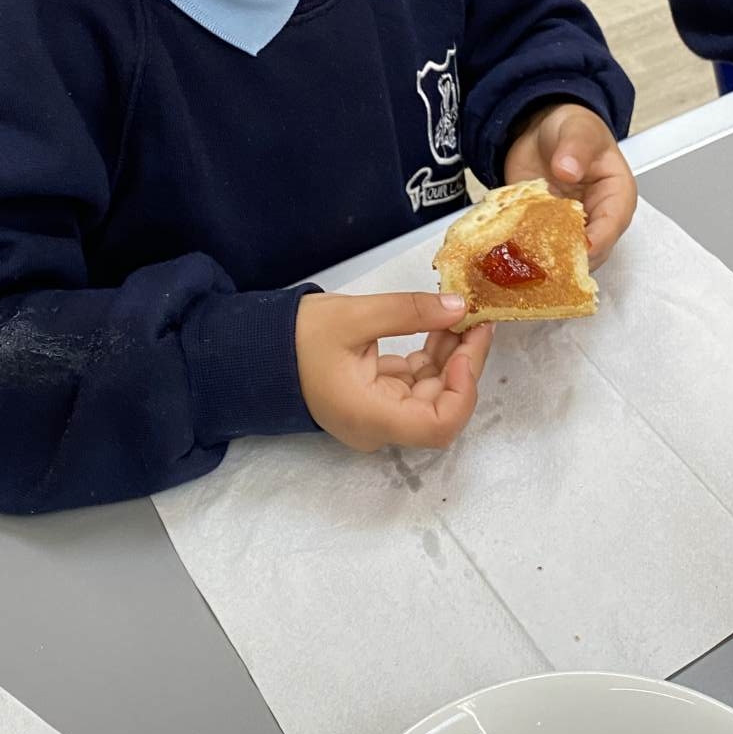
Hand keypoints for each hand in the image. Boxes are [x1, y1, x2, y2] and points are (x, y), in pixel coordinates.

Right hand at [295, 291, 494, 452]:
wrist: (256, 353)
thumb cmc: (297, 338)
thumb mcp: (354, 317)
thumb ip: (410, 312)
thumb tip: (460, 307)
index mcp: (372, 416)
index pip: (440, 425)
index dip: (465, 389)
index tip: (469, 345)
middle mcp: (380, 426)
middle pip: (441, 407)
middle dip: (465, 363)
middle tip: (476, 319)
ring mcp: (379, 415)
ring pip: (432, 393)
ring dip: (451, 357)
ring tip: (460, 315)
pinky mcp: (377, 399)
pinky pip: (415, 384)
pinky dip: (432, 357)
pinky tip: (439, 325)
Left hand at [503, 102, 636, 267]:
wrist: (541, 130)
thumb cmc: (573, 130)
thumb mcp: (578, 130)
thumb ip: (576, 147)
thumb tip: (568, 169)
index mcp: (616, 197)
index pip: (612, 226)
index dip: (596, 242)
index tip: (578, 249)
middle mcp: (595, 220)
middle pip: (589, 252)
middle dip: (568, 258)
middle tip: (544, 258)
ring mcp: (569, 229)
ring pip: (562, 257)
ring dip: (544, 259)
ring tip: (524, 256)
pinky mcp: (543, 232)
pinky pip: (536, 249)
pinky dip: (523, 251)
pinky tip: (508, 249)